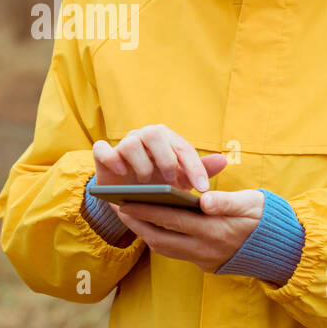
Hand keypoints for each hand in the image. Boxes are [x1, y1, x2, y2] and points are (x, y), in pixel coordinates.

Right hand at [93, 124, 227, 191]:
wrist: (129, 194)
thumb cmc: (159, 183)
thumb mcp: (181, 180)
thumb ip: (200, 170)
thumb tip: (224, 160)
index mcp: (167, 140)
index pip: (182, 147)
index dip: (194, 167)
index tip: (202, 189)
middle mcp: (144, 137)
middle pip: (154, 133)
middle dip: (165, 159)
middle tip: (169, 181)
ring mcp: (123, 145)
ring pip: (130, 143)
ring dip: (141, 165)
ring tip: (146, 182)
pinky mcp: (104, 156)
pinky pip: (102, 150)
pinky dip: (111, 158)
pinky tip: (121, 172)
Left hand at [109, 189, 264, 272]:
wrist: (282, 249)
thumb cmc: (264, 217)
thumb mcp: (251, 203)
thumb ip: (226, 201)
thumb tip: (203, 199)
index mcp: (214, 231)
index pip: (171, 219)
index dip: (146, 210)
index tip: (125, 200)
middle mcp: (205, 249)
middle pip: (160, 238)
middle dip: (137, 222)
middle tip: (117, 207)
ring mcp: (204, 260)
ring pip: (165, 248)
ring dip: (144, 233)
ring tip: (129, 215)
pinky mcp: (205, 265)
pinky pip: (175, 253)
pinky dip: (160, 239)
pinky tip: (151, 226)